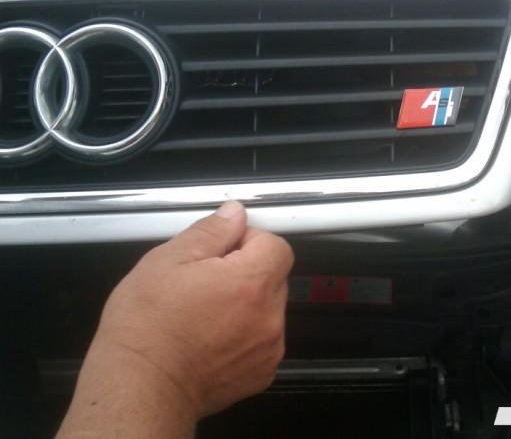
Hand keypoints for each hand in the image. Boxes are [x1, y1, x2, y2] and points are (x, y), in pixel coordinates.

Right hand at [60, 200, 293, 436]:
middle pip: (274, 276)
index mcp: (251, 282)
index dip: (250, 240)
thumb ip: (210, 231)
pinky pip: (263, 340)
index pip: (277, 245)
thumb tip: (234, 215)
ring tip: (204, 314)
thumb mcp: (167, 261)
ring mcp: (268, 348)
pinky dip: (244, 335)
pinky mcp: (261, 372)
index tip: (225, 248)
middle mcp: (268, 316)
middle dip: (246, 272)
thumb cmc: (146, 329)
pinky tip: (210, 337)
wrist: (139, 389)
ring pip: (268, 309)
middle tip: (206, 281)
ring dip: (246, 304)